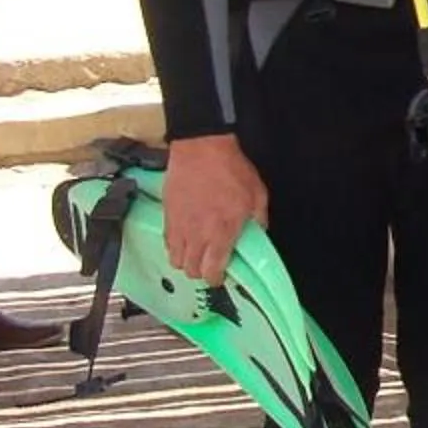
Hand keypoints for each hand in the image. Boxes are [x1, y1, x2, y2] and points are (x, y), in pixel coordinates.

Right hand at [163, 132, 267, 283]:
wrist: (201, 148)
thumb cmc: (230, 169)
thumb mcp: (257, 195)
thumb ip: (259, 220)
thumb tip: (259, 233)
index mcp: (222, 232)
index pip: (212, 271)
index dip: (217, 279)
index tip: (223, 276)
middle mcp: (197, 235)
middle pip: (191, 271)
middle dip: (202, 272)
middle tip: (212, 265)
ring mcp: (179, 227)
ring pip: (176, 260)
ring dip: (187, 262)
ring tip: (198, 253)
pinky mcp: (167, 217)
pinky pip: (167, 243)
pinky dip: (176, 247)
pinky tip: (187, 239)